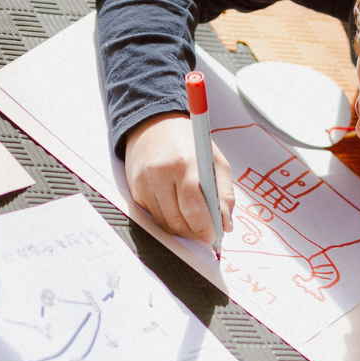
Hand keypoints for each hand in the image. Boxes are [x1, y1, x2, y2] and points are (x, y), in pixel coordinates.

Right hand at [124, 112, 234, 243]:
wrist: (153, 124)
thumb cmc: (188, 142)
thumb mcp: (214, 160)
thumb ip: (224, 193)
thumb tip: (226, 224)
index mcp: (184, 163)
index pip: (193, 206)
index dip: (204, 226)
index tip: (214, 236)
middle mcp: (160, 173)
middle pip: (177, 220)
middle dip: (194, 232)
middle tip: (205, 233)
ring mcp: (144, 181)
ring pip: (164, 222)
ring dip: (181, 228)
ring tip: (192, 221)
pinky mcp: (134, 188)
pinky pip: (153, 215)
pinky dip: (167, 218)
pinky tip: (175, 207)